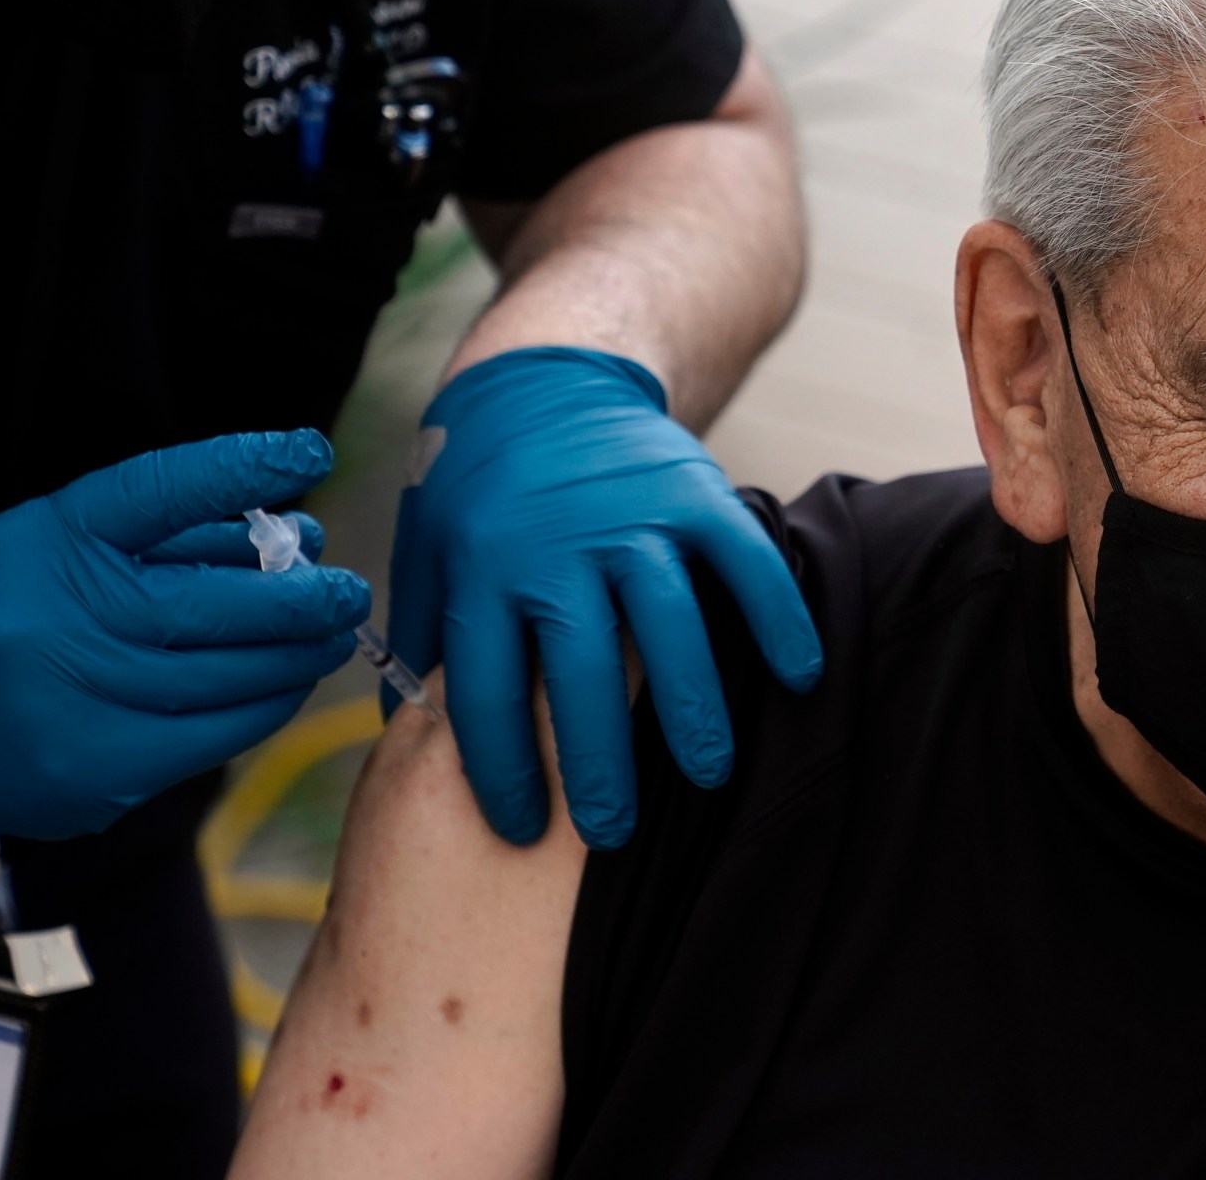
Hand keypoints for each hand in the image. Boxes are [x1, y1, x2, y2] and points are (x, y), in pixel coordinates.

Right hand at [0, 431, 370, 839]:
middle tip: (348, 590)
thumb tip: (299, 530)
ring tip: (331, 636)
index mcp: (53, 541)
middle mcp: (61, 617)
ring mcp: (80, 698)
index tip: (309, 451)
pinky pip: (220, 733)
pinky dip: (270, 702)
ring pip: (230, 674)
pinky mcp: (103, 768)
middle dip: (302, 596)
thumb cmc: (28, 612)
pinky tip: (290, 682)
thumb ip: (174, 529)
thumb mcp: (72, 543)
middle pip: (216, 602)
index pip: (158, 491)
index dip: (241, 466)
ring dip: (299, 653)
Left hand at [387, 347, 820, 848]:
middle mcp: (558, 544)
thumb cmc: (479, 479)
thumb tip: (405, 732)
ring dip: (692, 707)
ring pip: (669, 625)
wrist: (548, 374)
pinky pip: (746, 563)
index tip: (519, 831)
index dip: (502, 769)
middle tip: (614, 831)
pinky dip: (778, 618)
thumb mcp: (427, 546)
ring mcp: (634, 516)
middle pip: (581, 672)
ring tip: (709, 774)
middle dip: (599, 762)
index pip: (488, 690)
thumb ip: (425, 631)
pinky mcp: (696, 492)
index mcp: (482, 567)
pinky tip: (799, 676)